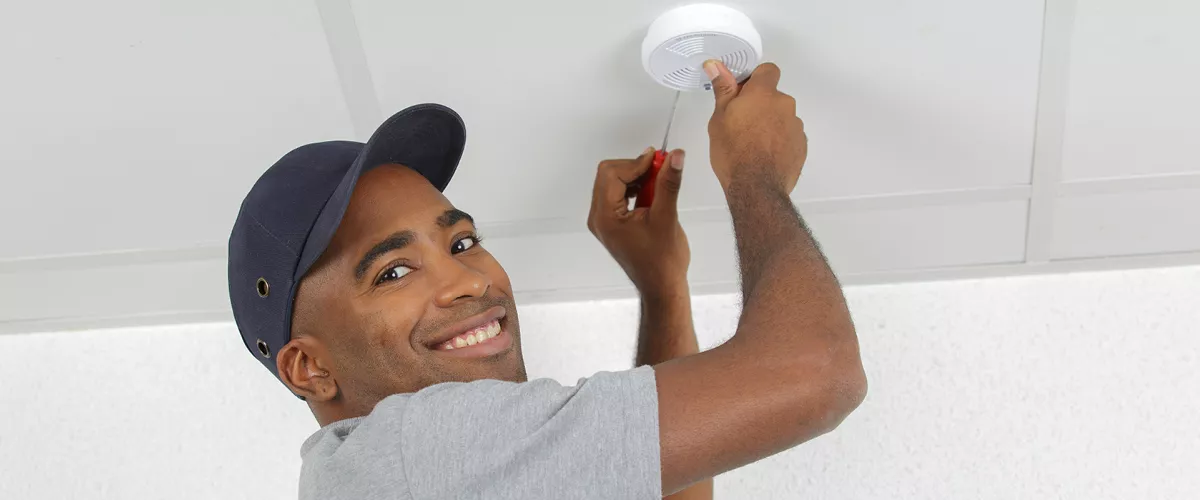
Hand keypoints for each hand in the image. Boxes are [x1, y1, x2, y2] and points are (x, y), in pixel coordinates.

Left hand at [587, 148, 689, 295]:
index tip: (659, 160)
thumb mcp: (667, 217)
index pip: (611, 174)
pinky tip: (653, 192)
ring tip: (659, 181)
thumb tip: (675, 157)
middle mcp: (598, 217)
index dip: (636, 162)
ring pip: (613, 182)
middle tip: (661, 168)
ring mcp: (604, 220)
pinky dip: (635, 187)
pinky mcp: (613, 222)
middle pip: (608, 175)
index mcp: (605, 217)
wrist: (661, 286)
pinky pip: (618, 194)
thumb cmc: (662, 261)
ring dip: (636, 176)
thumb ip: (668, 183)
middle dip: (635, 168)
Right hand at [705, 60, 807, 193]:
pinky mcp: (801, 145)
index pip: (768, 70)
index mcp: (763, 94)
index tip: (743, 93)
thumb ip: (723, 89)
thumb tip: (715, 65)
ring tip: (752, 145)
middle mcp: (784, 105)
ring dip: (770, 124)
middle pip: (773, 97)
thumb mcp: (719, 119)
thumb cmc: (733, 152)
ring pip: (781, 117)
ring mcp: (796, 126)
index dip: (755, 79)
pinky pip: (789, 136)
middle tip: (741, 124)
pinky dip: (778, 141)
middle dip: (760, 106)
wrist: (757, 188)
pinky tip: (765, 156)